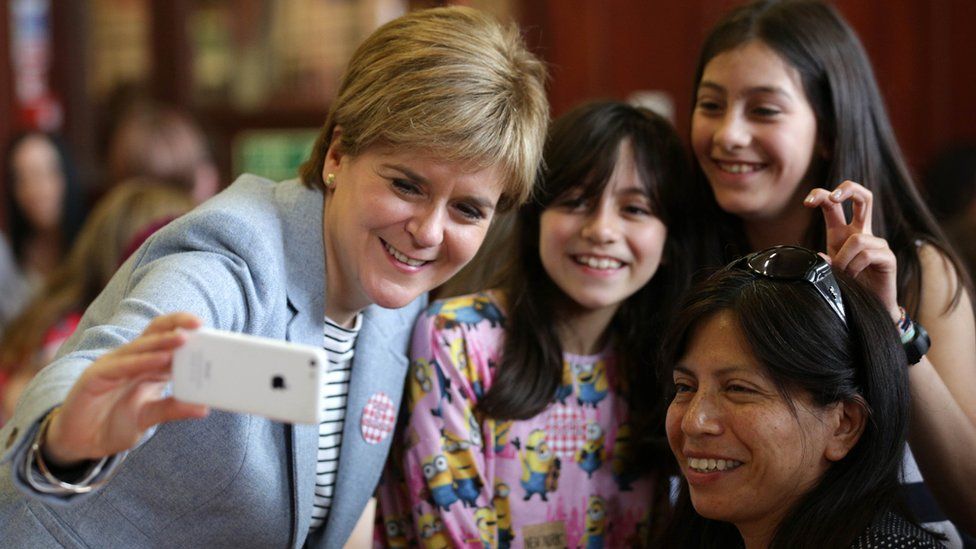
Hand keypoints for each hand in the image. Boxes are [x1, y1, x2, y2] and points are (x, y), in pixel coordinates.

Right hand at [43, 313, 209, 466]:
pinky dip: (141, 361)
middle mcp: (131, 360)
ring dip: (161, 342)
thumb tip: (204, 407)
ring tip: (183, 339)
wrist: (80, 443)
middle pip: (154, 334)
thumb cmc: (114, 424)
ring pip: (139, 347)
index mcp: (146, 366)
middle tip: (199, 324)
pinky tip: (159, 360)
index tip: (206, 327)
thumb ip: (173, 409)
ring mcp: (112, 366)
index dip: (183, 329)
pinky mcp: (95, 377)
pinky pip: (120, 366)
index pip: (165, 338)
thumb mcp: (149, 417)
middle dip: (176, 326)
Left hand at [804, 180, 899, 319]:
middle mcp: (862, 232)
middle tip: (832, 197)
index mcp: (843, 232)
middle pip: (864, 197)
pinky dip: (854, 267)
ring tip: (841, 275)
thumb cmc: (846, 286)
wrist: (867, 308)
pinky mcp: (888, 257)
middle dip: (848, 189)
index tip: (807, 202)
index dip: (822, 195)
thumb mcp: (827, 270)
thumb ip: (821, 261)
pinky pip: (867, 255)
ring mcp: (877, 243)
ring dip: (843, 259)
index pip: (835, 204)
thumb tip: (817, 257)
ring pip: (857, 239)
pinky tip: (852, 279)